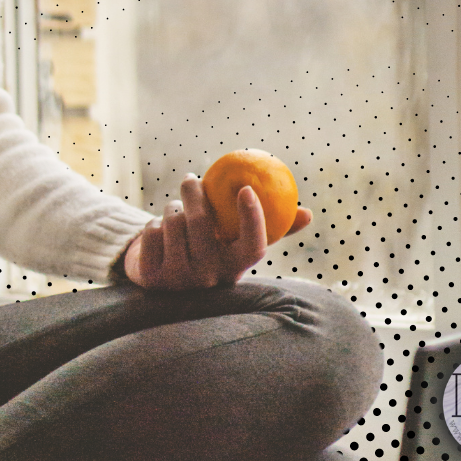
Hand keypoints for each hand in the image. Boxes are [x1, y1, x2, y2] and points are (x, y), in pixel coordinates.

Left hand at [122, 174, 312, 289]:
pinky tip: (159, 235)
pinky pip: (152, 232)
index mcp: (236, 269)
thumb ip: (269, 228)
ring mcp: (180, 282)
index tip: (246, 188)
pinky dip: (153, 224)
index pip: (253, 247)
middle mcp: (210, 280)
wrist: (163, 278)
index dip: (252, 219)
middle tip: (190, 178)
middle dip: (193, 193)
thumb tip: (308, 213)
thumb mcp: (235, 242)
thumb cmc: (208, 250)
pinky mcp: (152, 279)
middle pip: (201, 223)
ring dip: (172, 209)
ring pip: (173, 222)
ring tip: (175, 215)